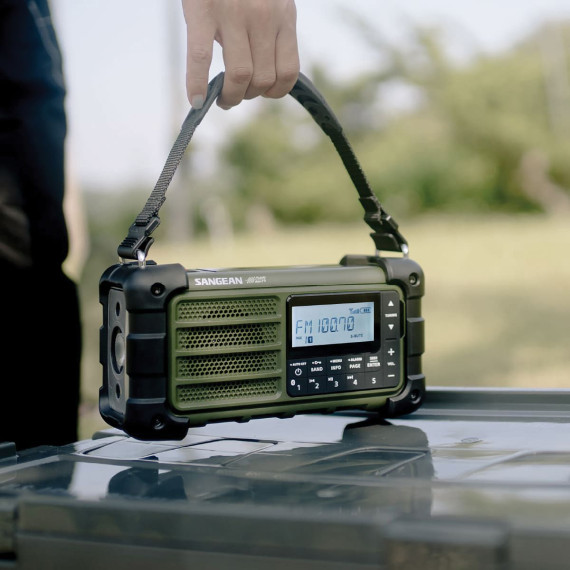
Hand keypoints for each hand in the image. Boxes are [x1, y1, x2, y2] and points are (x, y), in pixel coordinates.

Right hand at [181, 0, 299, 109]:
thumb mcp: (270, 1)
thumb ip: (270, 31)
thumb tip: (262, 76)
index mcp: (283, 15)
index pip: (288, 73)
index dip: (274, 92)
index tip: (260, 92)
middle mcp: (263, 17)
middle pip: (262, 79)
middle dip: (248, 96)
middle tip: (234, 95)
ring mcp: (233, 14)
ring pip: (239, 76)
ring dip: (230, 97)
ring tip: (222, 98)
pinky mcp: (203, 11)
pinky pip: (201, 58)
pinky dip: (196, 84)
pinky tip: (195, 100)